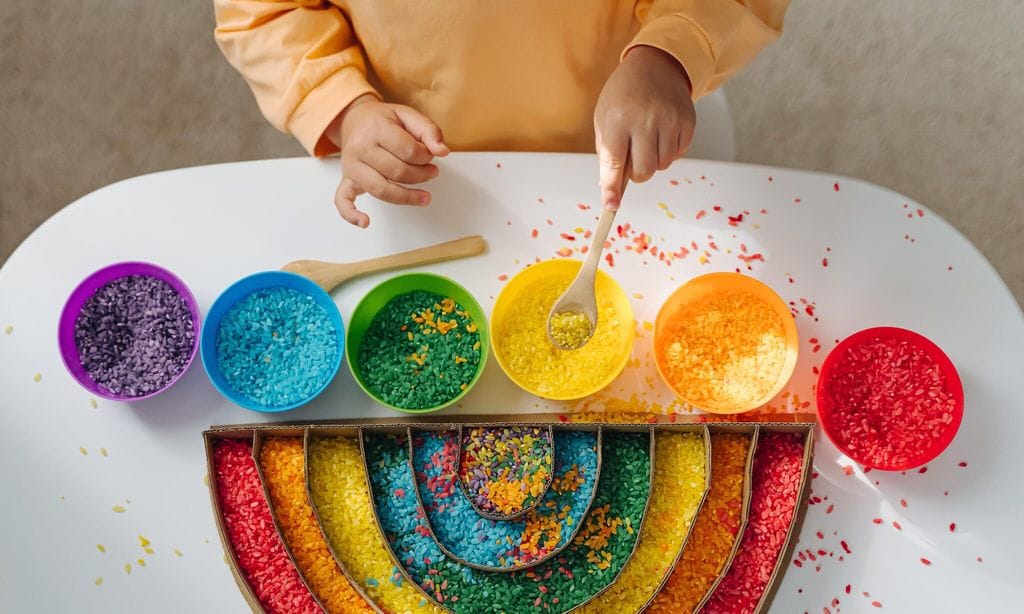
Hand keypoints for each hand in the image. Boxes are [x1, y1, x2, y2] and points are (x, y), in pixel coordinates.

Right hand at [328, 95, 448, 226]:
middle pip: (397, 172)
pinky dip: (352, 214)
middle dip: (421, 175)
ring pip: (381, 189)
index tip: (429, 155)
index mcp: (375, 128)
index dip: (426, 156)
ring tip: (424, 197)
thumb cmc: (383, 120)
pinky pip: (343, 200)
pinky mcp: (347, 180)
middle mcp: (360, 148)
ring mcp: (351, 166)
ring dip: (407, 197)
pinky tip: (365, 222)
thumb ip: (428, 130)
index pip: (409, 151)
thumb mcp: (408, 115)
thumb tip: (443, 151)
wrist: (355, 120)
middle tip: (432, 172)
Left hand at [594, 45, 694, 209]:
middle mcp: (645, 120)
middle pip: (643, 171)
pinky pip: (679, 154)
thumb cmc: (624, 95)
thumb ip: (607, 152)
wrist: (656, 64)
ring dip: (653, 161)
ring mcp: (669, 120)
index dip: (612, 188)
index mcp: (618, 120)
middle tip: (633, 159)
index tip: (611, 206)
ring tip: (647, 140)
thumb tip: (610, 188)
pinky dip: (669, 151)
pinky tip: (662, 133)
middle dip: (637, 174)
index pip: (614, 162)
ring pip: (663, 165)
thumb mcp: (605, 117)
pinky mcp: (688, 121)